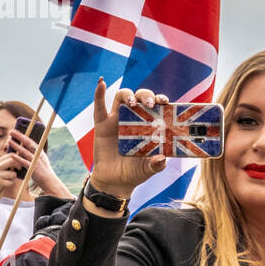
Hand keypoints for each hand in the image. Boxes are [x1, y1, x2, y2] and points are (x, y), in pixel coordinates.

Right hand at [0, 150, 28, 199]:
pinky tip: (6, 184)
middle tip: (19, 169)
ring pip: (13, 174)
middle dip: (19, 165)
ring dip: (14, 178)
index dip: (19, 158)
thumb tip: (22, 157)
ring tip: (9, 179)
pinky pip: (11, 182)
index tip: (22, 163)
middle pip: (12, 161)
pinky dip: (11, 184)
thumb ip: (9, 163)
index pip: (11, 155)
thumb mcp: (2, 168)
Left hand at [7, 128, 69, 196]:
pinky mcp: (33, 168)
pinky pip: (23, 161)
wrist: (49, 181)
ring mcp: (36, 161)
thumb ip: (33, 155)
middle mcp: (38, 155)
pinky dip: (17, 158)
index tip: (16, 131)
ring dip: (16, 145)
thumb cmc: (43, 172)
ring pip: (24, 151)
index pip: (31, 141)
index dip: (23, 135)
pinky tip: (11, 155)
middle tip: (11, 131)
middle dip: (19, 136)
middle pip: (28, 143)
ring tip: (9, 141)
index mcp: (40, 152)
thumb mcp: (40, 161)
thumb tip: (24, 149)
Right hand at [89, 80, 167, 198]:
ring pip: (122, 97)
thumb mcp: (149, 169)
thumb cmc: (135, 172)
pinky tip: (101, 83)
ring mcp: (117, 120)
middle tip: (151, 104)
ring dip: (128, 95)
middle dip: (146, 96)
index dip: (160, 100)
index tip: (166, 101)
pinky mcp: (102, 125)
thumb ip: (156, 164)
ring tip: (133, 103)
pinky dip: (98, 94)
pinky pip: (99, 107)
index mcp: (148, 125)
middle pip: (140, 97)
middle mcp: (134, 118)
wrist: (115, 182)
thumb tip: (162, 159)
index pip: (156, 106)